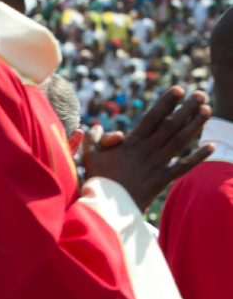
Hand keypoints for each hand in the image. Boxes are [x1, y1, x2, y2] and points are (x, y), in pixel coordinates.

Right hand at [83, 87, 213, 211]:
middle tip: (201, 94)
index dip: (166, 103)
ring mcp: (156, 165)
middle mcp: (147, 151)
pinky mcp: (162, 180)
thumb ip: (94, 138)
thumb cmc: (97, 180)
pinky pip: (183, 167)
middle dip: (187, 108)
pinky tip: (210, 146)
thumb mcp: (89, 156)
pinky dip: (197, 157)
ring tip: (207, 110)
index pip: (152, 118)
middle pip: (171, 125)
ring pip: (180, 141)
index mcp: (130, 143)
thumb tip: (98, 127)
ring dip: (195, 125)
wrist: (107, 208)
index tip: (178, 90)